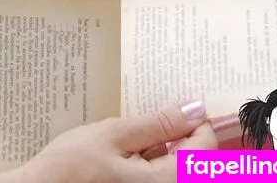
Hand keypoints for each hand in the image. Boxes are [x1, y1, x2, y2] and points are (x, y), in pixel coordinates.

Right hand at [19, 101, 216, 182]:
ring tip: (140, 133)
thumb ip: (158, 124)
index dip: (196, 120)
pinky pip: (162, 177)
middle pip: (197, 162)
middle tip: (158, 115)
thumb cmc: (71, 167)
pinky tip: (133, 153)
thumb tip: (194, 108)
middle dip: (183, 135)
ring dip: (170, 150)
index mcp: (167, 182)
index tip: (179, 102)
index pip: (205, 148)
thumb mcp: (114, 134)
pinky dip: (156, 162)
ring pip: (180, 171)